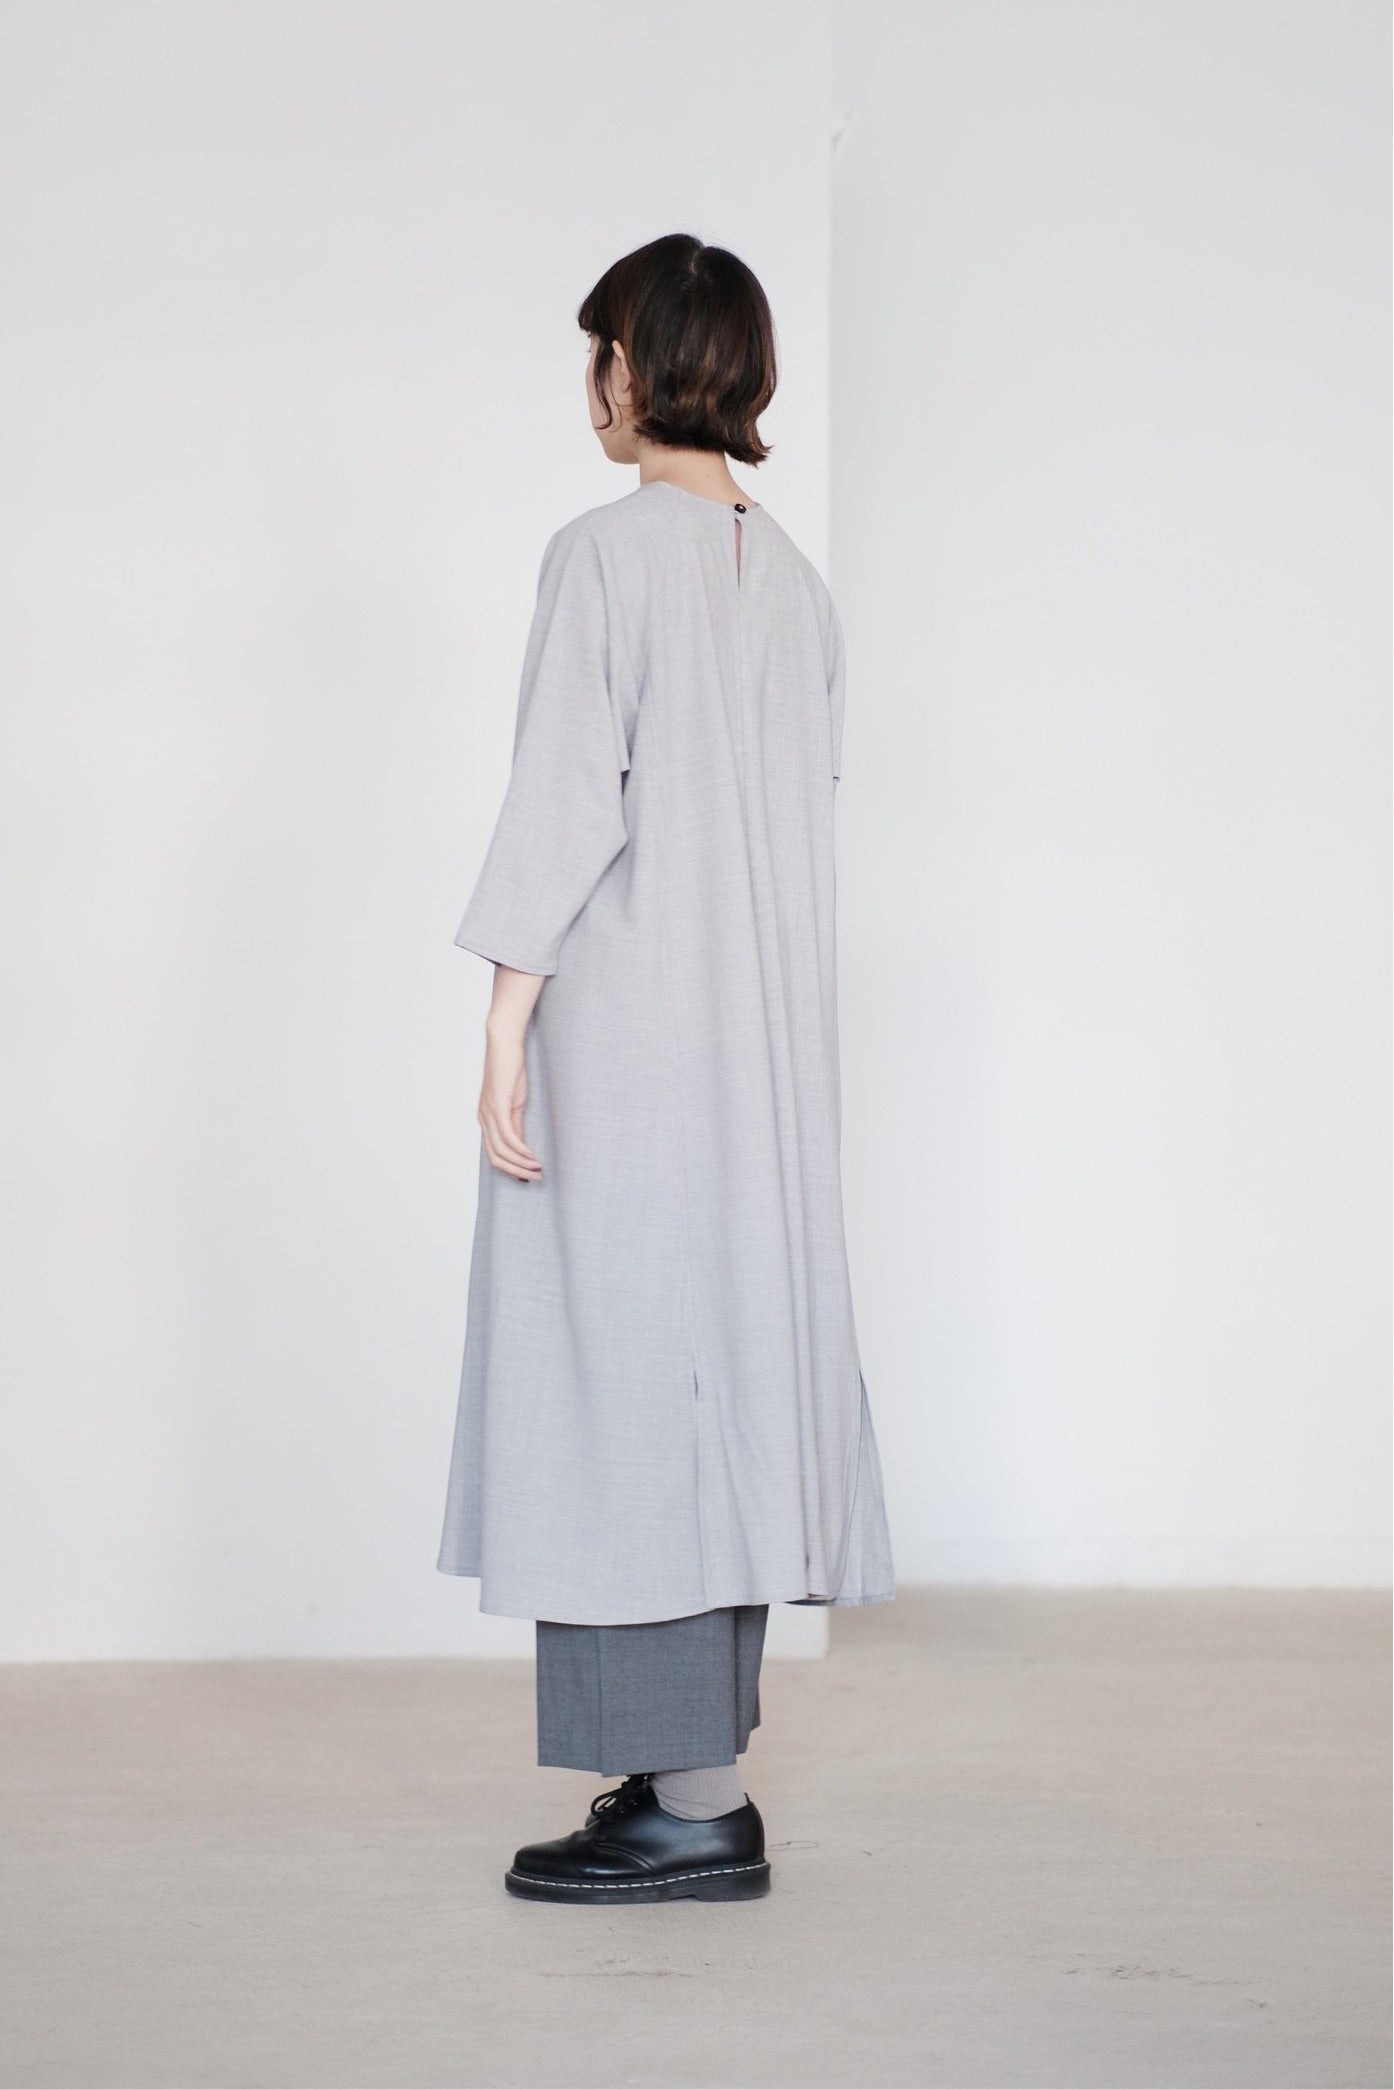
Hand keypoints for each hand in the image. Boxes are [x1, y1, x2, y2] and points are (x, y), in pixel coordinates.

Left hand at [478, 1025, 541, 1180]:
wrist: (504, 1044)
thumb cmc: (510, 1069)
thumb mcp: (514, 1101)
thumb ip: (515, 1123)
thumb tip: (520, 1145)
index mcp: (486, 1119)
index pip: (493, 1154)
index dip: (510, 1169)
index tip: (527, 1176)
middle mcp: (483, 1119)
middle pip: (495, 1158)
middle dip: (516, 1171)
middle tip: (536, 1177)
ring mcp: (489, 1113)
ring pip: (501, 1150)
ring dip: (521, 1164)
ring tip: (539, 1169)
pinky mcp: (498, 1105)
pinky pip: (507, 1136)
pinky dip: (521, 1149)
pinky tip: (533, 1155)